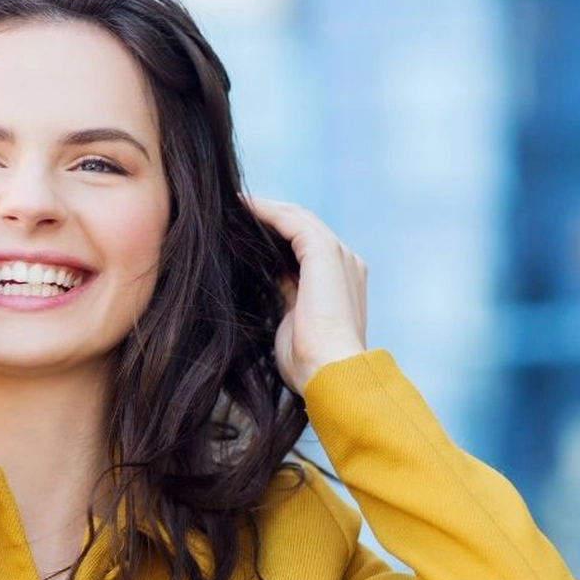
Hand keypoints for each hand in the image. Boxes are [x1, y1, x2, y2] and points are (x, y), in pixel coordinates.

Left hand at [242, 195, 368, 393]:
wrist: (331, 373)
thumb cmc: (310, 364)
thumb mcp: (292, 322)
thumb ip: (285, 296)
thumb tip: (265, 281)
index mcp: (341, 282)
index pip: (306, 248)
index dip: (275, 237)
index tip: (243, 234)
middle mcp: (346, 263)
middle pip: (303, 227)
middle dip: (269, 218)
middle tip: (233, 213)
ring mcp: (339, 255)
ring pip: (298, 218)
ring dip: (265, 210)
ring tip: (233, 206)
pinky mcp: (325, 252)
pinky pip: (291, 220)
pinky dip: (266, 211)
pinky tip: (242, 208)